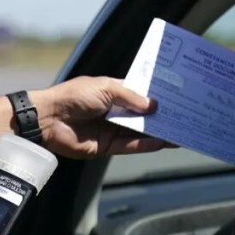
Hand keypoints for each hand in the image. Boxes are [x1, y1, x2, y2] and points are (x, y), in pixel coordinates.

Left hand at [34, 76, 172, 158]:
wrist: (49, 118)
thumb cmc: (74, 96)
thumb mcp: (106, 88)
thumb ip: (131, 97)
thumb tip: (154, 106)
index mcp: (114, 92)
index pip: (141, 94)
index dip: (157, 96)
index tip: (178, 97)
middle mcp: (115, 111)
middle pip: (143, 116)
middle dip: (162, 116)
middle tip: (185, 117)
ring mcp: (112, 129)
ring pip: (140, 133)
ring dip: (159, 132)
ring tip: (181, 132)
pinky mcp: (107, 146)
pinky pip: (131, 146)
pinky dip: (146, 145)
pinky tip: (163, 142)